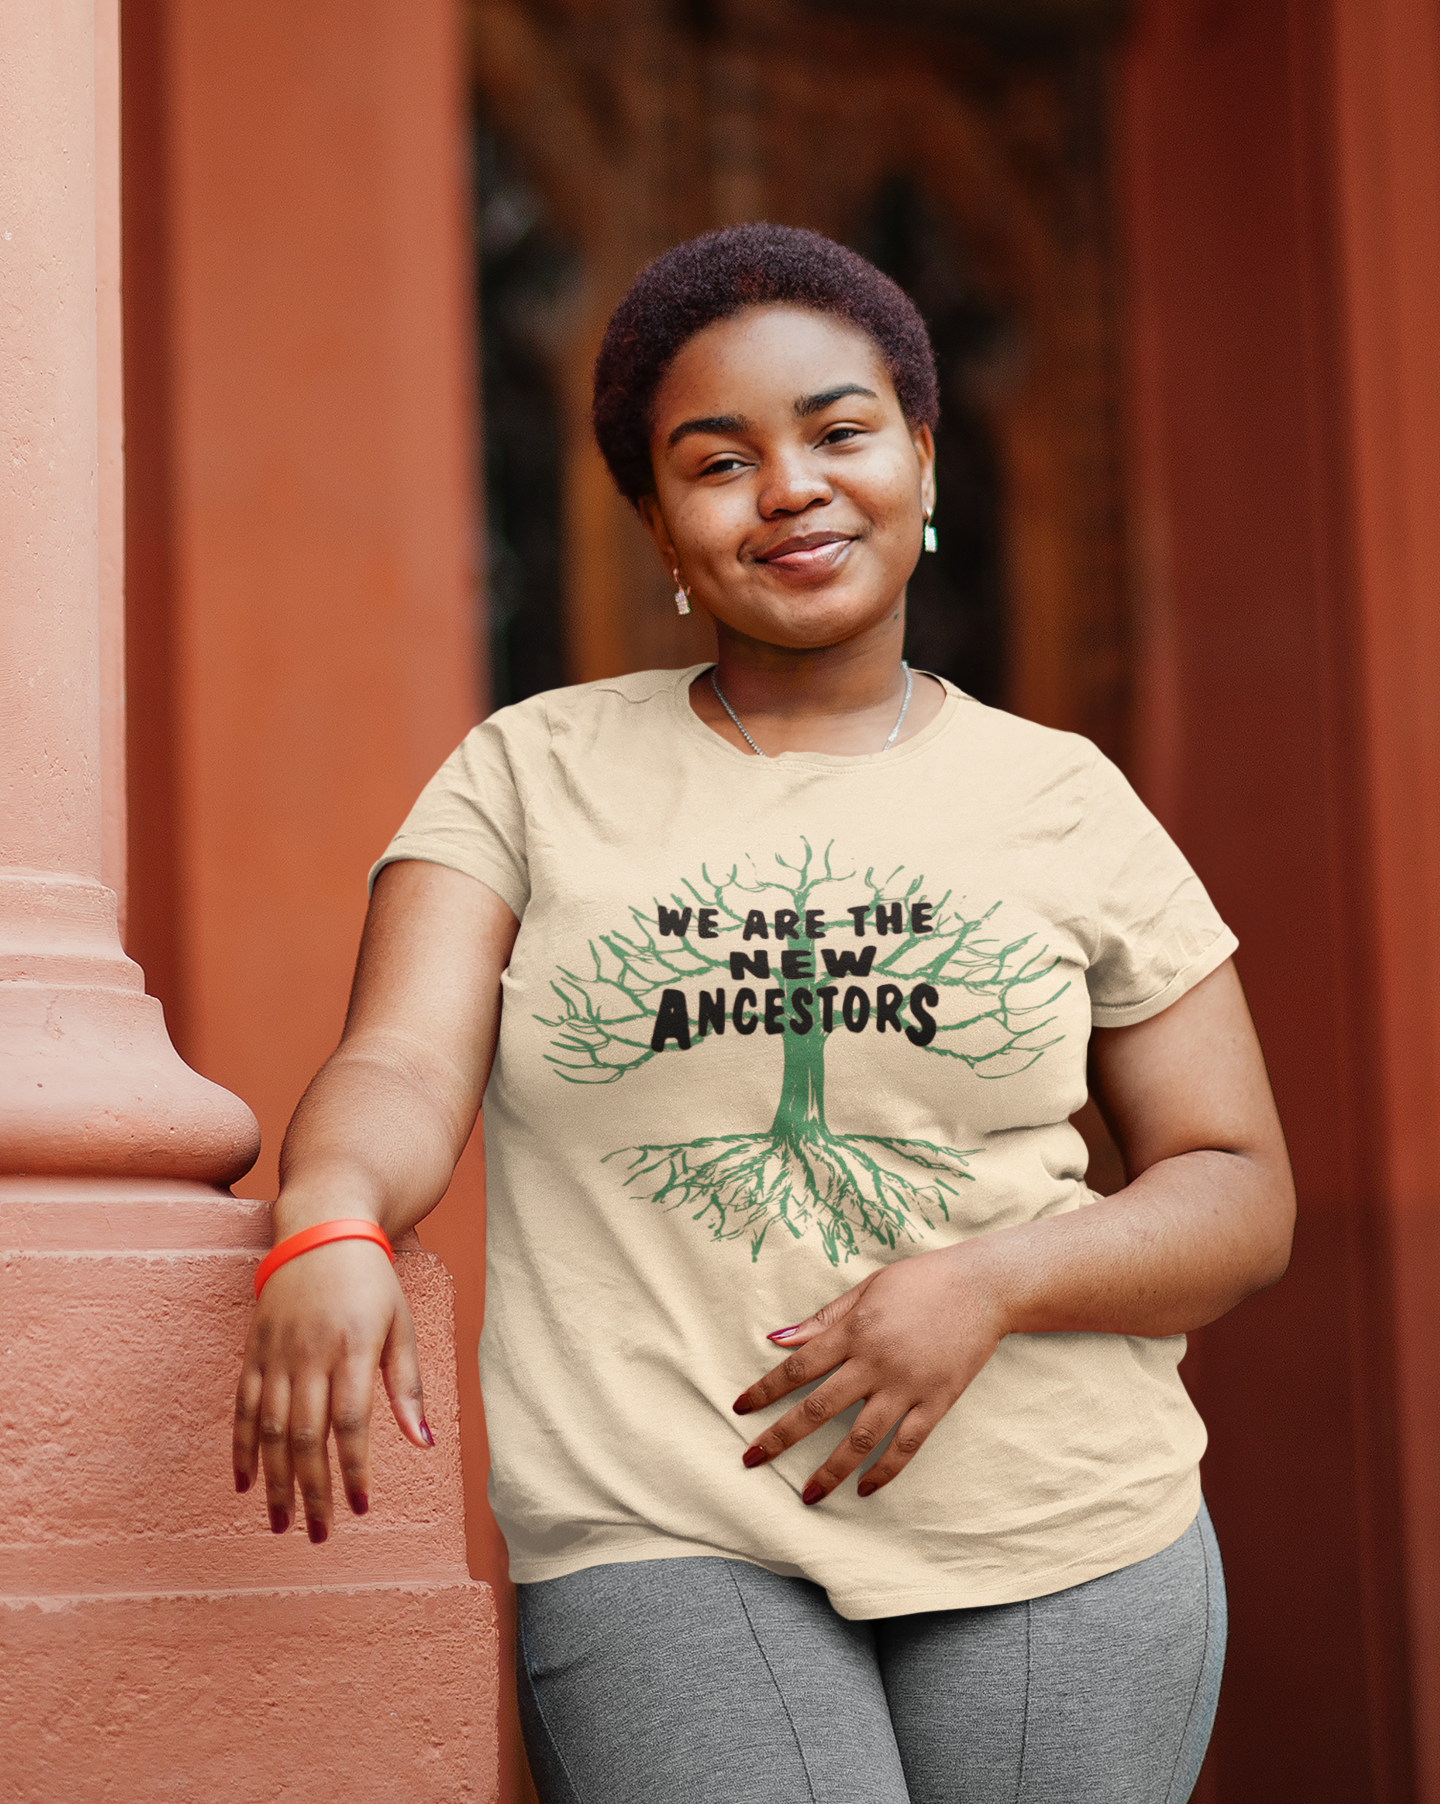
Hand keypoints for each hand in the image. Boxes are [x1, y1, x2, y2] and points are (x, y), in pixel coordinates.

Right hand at [232, 1238, 431, 1541]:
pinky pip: (242, 1407)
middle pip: (305, 1436)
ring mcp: (276, 1353)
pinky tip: (246, 1483)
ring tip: (282, 1522)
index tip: (360, 1508)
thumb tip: (422, 1444)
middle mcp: (309, 1355)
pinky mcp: (253, 1351)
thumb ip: (407, 1387)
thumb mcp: (401, 1325)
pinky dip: (240, 1447)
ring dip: (274, 1480)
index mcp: (352, 1349)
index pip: (350, 1423)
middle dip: (311, 1490)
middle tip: (317, 1534)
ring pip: (268, 1429)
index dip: (352, 1470)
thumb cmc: (371, 1282)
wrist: (322, 1230)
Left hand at [732, 1245, 1005, 1504]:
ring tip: (807, 1494)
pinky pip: (906, 1445)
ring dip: (830, 1468)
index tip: (741, 1408)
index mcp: (856, 1331)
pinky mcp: (937, 1402)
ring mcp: (908, 1386)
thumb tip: (779, 1338)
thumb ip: (825, 1318)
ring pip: (860, 1437)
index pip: (799, 1367)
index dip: (766, 1389)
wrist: (984, 1288)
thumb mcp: (868, 1288)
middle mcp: (876, 1363)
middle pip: (819, 1408)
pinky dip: (884, 1470)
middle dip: (781, 1437)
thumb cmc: (923, 1281)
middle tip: (751, 1460)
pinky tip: (864, 1489)